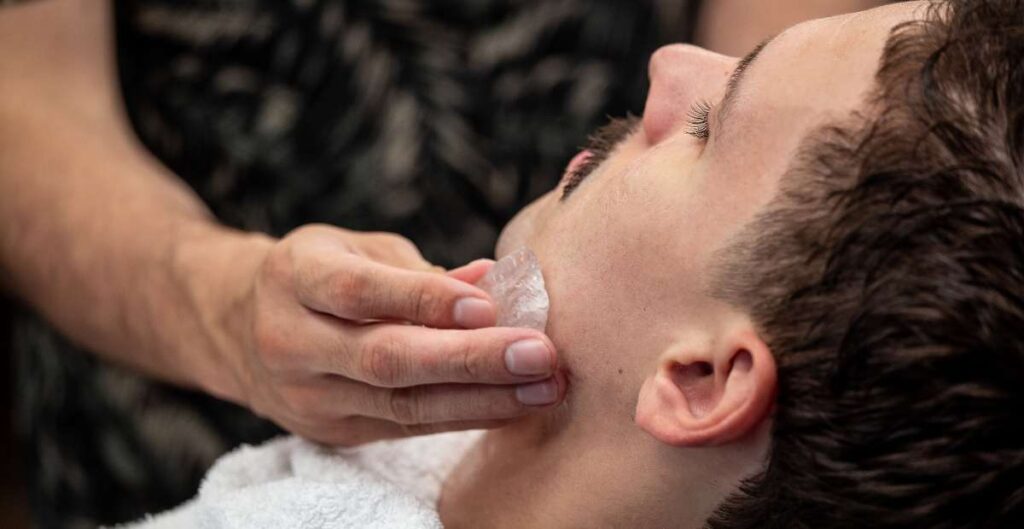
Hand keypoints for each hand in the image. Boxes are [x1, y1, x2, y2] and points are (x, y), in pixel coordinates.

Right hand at [224, 225, 562, 444]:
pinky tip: (512, 404)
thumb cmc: (318, 274)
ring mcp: (308, 396)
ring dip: (481, 399)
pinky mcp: (332, 432)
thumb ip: (418, 271)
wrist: (238, 330)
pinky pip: (404, 428)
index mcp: (294, 277)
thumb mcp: (354, 250)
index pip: (359, 291)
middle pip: (384, 358)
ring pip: (401, 406)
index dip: (423, 298)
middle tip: (540, 354)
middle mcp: (291, 341)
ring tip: (544, 387)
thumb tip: (494, 281)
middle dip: (470, 359)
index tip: (489, 302)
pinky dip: (462, 415)